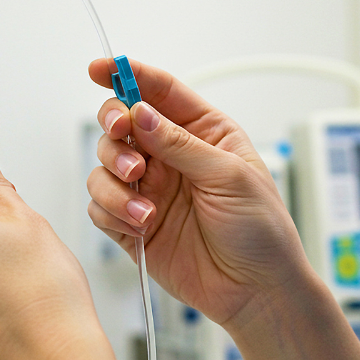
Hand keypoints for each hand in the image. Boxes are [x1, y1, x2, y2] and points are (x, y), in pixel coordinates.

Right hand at [86, 59, 316, 327]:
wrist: (257, 290)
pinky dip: (112, 212)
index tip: (98, 68)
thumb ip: (181, 144)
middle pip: (122, 123)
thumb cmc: (261, 230)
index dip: (128, 76)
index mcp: (203, 134)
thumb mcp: (230, 176)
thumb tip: (141, 112)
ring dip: (113, 179)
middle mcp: (172, 157)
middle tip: (125, 142)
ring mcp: (151, 191)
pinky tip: (142, 225)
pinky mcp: (134, 225)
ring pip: (104, 165)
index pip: (160, 92)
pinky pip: (101, 206)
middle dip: (115, 128)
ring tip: (145, 206)